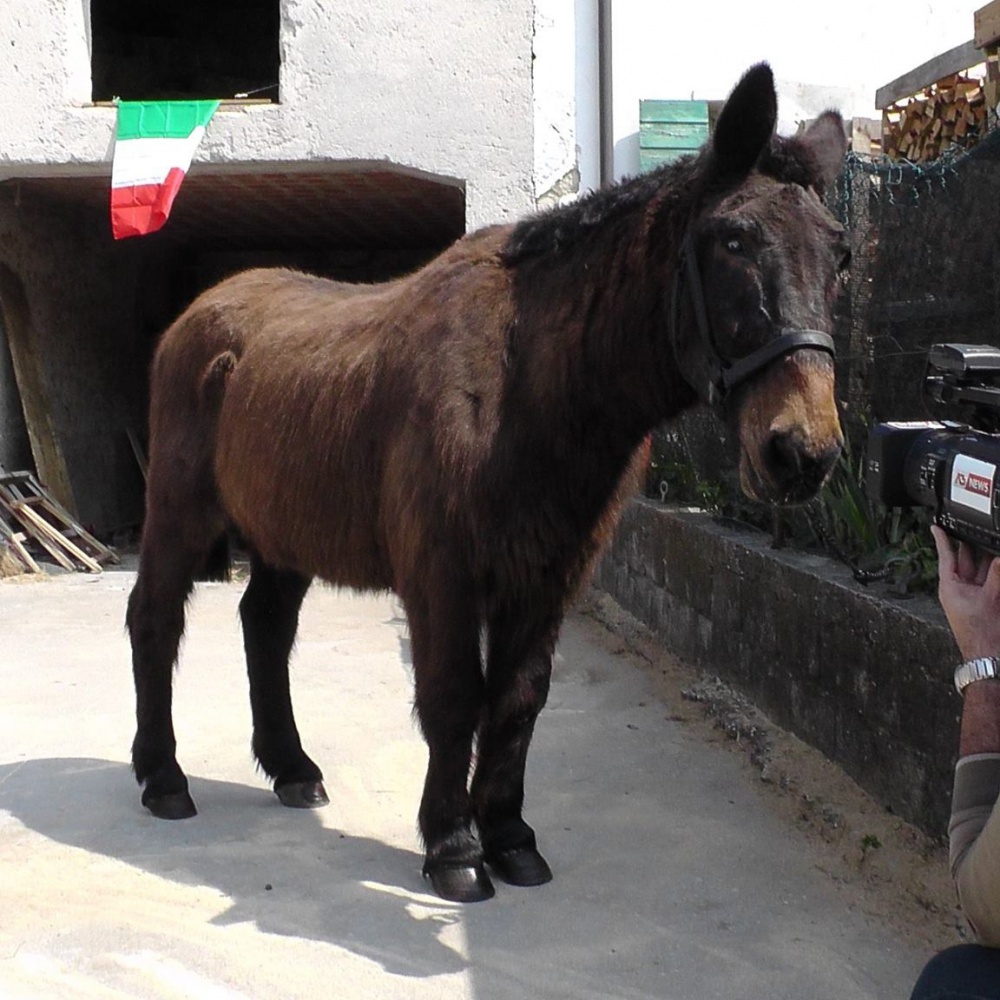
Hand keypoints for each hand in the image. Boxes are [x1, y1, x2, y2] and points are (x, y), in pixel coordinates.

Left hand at [931, 525, 999, 660]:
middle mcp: (959, 589)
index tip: (936, 526)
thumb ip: (996, 575)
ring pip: (979, 569)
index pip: (946, 556)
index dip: (942, 540)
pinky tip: (995, 562)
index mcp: (950, 586)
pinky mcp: (985, 601)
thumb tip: (998, 558)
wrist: (989, 656)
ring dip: (985, 557)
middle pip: (965, 560)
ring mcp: (972, 595)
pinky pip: (989, 581)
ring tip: (988, 540)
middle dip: (970, 544)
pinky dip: (993, 572)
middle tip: (972, 527)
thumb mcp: (990, 598)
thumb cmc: (981, 633)